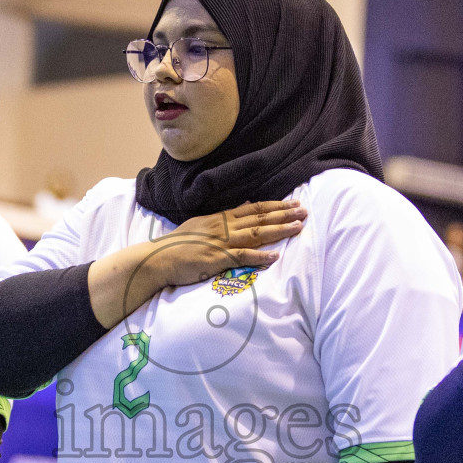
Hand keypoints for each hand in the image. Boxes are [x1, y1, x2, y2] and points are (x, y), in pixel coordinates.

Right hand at [147, 200, 305, 288]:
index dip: (275, 206)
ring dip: (278, 230)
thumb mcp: (201, 224)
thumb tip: (244, 206)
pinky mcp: (216, 258)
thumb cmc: (178, 244)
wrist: (158, 258)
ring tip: (298, 227)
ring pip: (256, 234)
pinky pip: (242, 256)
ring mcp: (220, 242)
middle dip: (284, 214)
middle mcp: (223, 227)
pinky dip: (260, 256)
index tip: (292, 203)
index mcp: (220, 218)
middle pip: (259, 218)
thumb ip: (224, 217)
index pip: (254, 209)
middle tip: (304, 211)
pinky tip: (275, 256)